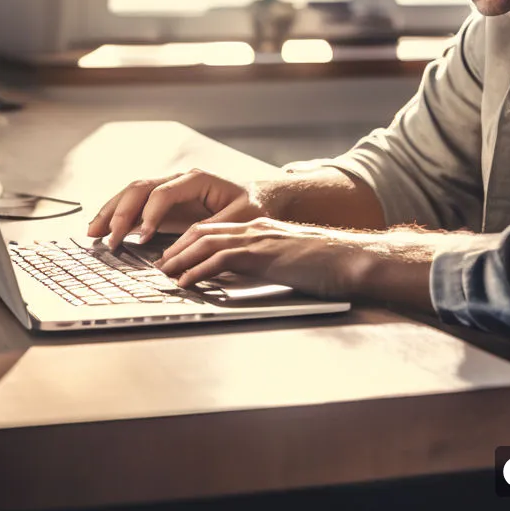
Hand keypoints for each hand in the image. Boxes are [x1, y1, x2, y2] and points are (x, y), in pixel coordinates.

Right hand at [87, 170, 273, 250]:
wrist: (259, 197)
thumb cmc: (252, 206)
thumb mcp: (239, 219)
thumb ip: (209, 230)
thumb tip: (178, 249)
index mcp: (196, 179)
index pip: (162, 192)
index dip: (149, 213)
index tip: (142, 236)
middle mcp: (178, 180)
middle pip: (140, 188)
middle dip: (120, 212)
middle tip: (107, 238)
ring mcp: (169, 189)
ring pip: (132, 194)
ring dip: (111, 212)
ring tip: (93, 231)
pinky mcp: (165, 203)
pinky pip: (136, 205)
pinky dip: (118, 216)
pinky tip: (104, 229)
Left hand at [155, 219, 436, 308]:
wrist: (350, 259)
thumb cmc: (326, 264)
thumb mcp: (288, 259)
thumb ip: (264, 262)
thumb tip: (243, 276)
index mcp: (260, 227)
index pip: (215, 230)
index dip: (190, 242)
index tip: (173, 257)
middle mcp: (254, 227)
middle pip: (203, 232)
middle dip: (177, 248)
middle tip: (159, 266)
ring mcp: (257, 238)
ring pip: (206, 243)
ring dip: (180, 259)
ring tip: (164, 275)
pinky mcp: (261, 254)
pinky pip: (220, 261)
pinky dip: (198, 271)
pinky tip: (185, 282)